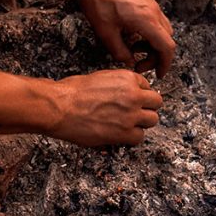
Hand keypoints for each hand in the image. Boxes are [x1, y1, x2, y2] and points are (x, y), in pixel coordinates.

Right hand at [48, 70, 162, 145]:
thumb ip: (118, 85)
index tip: (134, 100)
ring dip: (141, 123)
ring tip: (127, 124)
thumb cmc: (71, 92)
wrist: (59, 107)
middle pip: (156, 103)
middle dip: (146, 107)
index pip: (147, 86)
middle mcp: (133, 95)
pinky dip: (131, 137)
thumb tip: (125, 93)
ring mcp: (130, 115)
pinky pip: (139, 137)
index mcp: (127, 78)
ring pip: (152, 120)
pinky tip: (120, 134)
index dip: (140, 94)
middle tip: (135, 112)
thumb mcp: (100, 77)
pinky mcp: (124, 133)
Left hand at [77, 0, 176, 76]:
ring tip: (133, 48)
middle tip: (139, 64)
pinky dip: (149, 33)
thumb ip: (120, 52)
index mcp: (147, 21)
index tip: (159, 74)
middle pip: (167, 41)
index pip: (167, 48)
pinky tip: (132, 34)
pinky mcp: (146, 0)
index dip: (165, 64)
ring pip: (162, 31)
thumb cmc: (98, 1)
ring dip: (152, 44)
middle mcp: (154, 12)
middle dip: (156, 57)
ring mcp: (151, 4)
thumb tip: (129, 62)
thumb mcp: (105, 33)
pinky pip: (156, 21)